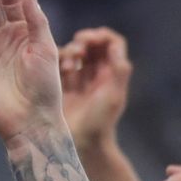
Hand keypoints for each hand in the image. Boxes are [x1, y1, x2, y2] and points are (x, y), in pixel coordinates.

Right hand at [60, 27, 132, 151]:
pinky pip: (61, 63)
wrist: (82, 143)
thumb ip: (118, 70)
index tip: (91, 39)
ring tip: (71, 64)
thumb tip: (114, 45)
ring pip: (77, 52)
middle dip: (85, 40)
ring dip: (73, 51)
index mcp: (113, 74)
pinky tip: (64, 70)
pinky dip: (62, 61)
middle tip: (79, 49)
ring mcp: (80, 79)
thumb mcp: (114, 96)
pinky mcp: (63, 84)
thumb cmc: (100, 122)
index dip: (102, 36)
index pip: (112, 44)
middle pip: (93, 44)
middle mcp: (98, 74)